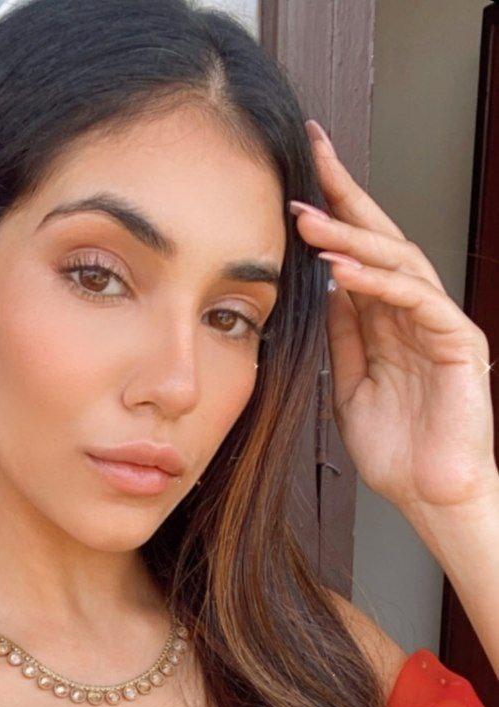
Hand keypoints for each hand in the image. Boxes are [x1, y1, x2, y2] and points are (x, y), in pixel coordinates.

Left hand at [291, 119, 497, 522]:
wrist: (430, 497)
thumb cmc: (396, 452)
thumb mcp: (350, 387)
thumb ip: (344, 336)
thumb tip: (325, 286)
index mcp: (390, 321)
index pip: (360, 253)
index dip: (333, 213)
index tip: (298, 179)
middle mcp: (417, 313)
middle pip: (383, 239)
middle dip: (347, 196)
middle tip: (312, 157)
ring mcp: (441, 324)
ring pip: (399, 262)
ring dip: (353, 239)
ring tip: (311, 221)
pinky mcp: (460, 342)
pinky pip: (417, 300)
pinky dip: (378, 283)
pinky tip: (342, 271)